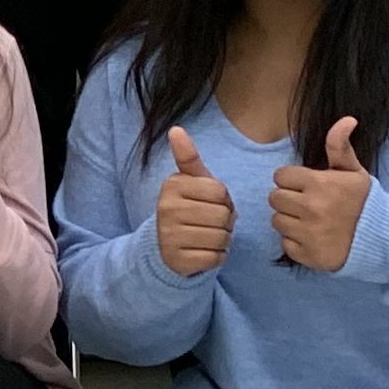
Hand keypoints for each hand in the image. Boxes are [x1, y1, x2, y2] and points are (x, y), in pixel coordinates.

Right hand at [157, 127, 236, 274]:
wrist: (164, 246)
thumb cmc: (186, 209)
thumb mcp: (188, 183)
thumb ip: (187, 158)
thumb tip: (176, 129)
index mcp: (172, 186)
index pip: (220, 191)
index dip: (223, 200)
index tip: (208, 203)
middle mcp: (167, 209)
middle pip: (223, 215)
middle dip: (224, 222)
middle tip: (208, 223)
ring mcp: (170, 236)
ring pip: (221, 237)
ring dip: (221, 240)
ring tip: (205, 237)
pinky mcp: (178, 259)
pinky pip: (215, 258)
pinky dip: (215, 256)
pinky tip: (201, 251)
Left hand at [270, 116, 372, 271]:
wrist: (384, 239)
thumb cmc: (365, 202)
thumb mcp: (354, 171)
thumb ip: (340, 146)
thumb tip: (346, 119)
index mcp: (319, 184)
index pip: (280, 176)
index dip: (292, 180)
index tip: (308, 186)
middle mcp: (310, 208)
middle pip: (275, 198)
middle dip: (289, 199)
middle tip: (309, 204)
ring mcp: (308, 233)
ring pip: (277, 221)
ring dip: (290, 220)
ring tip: (311, 221)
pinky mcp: (308, 255)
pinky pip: (285, 244)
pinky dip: (296, 242)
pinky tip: (314, 238)